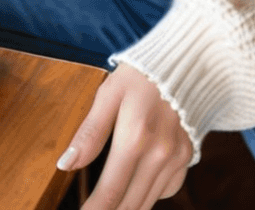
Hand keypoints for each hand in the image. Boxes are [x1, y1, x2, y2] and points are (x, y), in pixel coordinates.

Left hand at [57, 63, 191, 209]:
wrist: (188, 60)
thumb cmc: (142, 74)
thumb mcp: (109, 93)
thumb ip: (89, 131)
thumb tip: (66, 164)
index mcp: (135, 137)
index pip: (110, 192)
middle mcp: (160, 154)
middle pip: (129, 205)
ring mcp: (177, 158)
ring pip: (147, 203)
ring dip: (127, 208)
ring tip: (107, 205)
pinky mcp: (188, 157)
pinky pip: (165, 189)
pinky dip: (148, 194)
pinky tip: (134, 186)